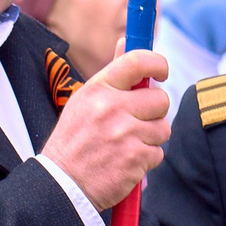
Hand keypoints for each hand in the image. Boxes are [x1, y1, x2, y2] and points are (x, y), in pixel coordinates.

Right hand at [40, 50, 170, 209]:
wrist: (62, 186)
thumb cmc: (74, 141)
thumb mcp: (85, 101)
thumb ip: (112, 73)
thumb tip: (126, 40)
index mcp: (98, 90)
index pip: (137, 61)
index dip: (158, 63)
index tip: (162, 72)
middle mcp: (111, 108)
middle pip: (160, 100)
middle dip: (154, 113)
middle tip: (137, 123)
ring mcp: (125, 134)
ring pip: (163, 128)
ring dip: (150, 138)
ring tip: (126, 145)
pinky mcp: (135, 159)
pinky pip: (158, 153)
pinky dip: (146, 160)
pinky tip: (125, 162)